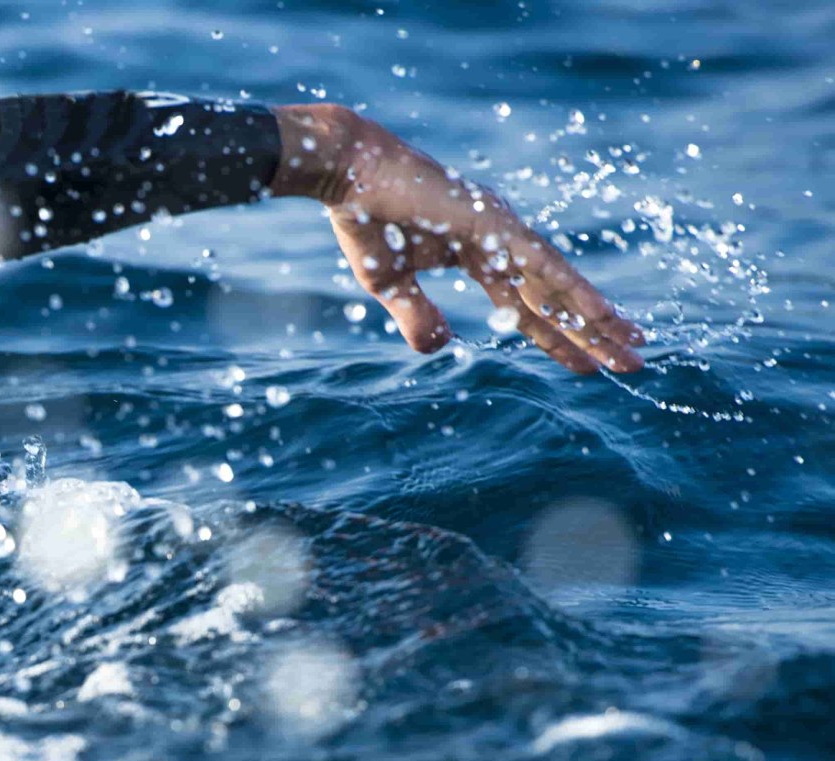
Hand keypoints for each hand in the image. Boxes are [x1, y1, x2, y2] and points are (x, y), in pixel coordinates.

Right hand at [270, 104, 644, 373]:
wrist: (349, 173)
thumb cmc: (364, 222)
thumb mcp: (388, 285)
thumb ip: (417, 316)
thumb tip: (442, 347)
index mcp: (477, 252)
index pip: (527, 304)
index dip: (555, 336)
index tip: (586, 363)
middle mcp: (501, 241)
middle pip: (555, 298)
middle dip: (593, 333)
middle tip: (633, 363)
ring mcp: (502, 230)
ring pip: (560, 286)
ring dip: (599, 319)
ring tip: (634, 350)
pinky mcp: (495, 225)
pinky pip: (542, 267)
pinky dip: (574, 293)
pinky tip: (602, 317)